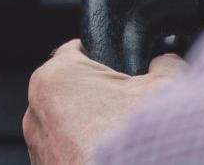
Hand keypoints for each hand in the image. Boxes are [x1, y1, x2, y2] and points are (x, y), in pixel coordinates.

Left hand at [23, 40, 185, 164]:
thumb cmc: (138, 142)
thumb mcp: (166, 85)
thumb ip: (164, 62)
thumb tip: (165, 59)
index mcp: (56, 78)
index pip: (76, 50)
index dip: (105, 56)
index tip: (122, 67)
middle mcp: (37, 113)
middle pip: (73, 91)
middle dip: (101, 98)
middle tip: (132, 109)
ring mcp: (38, 149)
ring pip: (69, 127)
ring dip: (93, 130)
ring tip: (126, 140)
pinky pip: (68, 155)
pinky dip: (87, 155)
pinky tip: (116, 160)